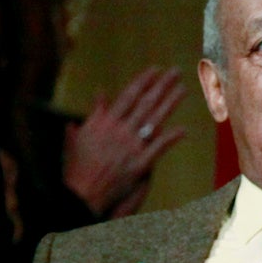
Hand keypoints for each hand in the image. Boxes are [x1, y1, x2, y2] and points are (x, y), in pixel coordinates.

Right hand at [62, 66, 186, 216]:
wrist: (80, 193)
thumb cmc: (77, 166)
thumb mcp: (81, 134)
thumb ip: (94, 113)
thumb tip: (100, 93)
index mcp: (105, 122)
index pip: (128, 97)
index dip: (143, 82)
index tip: (155, 70)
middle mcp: (120, 131)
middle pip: (145, 104)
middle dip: (161, 86)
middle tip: (176, 72)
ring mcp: (131, 147)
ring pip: (154, 120)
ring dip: (170, 104)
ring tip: (183, 89)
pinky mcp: (139, 164)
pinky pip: (157, 148)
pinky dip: (170, 138)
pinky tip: (183, 129)